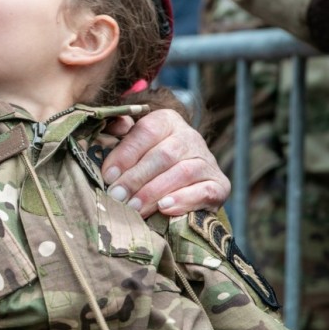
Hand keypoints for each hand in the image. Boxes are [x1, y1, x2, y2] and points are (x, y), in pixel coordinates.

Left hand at [101, 108, 229, 216]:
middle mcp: (190, 137)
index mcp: (167, 121)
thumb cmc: (149, 164)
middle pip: (163, 155)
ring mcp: (207, 160)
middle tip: (117, 197)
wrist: (186, 186)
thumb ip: (120, 135)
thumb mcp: (133, 145)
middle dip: (136, 178)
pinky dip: (183, 200)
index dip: (125, 154)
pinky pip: (203, 191)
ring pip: (182, 173)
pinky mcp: (220, 185)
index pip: (146, 131)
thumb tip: (111, 128)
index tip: (108, 176)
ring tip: (134, 208)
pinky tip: (164, 208)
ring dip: (154, 192)